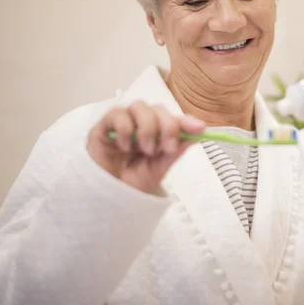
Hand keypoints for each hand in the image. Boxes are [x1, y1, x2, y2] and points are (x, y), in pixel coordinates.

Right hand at [86, 101, 204, 193]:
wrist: (107, 198)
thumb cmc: (131, 182)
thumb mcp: (159, 169)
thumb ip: (174, 152)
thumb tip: (196, 136)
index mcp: (157, 133)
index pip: (174, 118)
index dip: (187, 120)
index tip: (200, 128)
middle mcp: (141, 124)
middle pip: (159, 109)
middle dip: (168, 126)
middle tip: (168, 148)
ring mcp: (122, 123)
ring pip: (139, 106)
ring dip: (148, 127)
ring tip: (146, 150)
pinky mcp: (104, 126)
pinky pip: (117, 114)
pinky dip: (125, 129)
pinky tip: (125, 147)